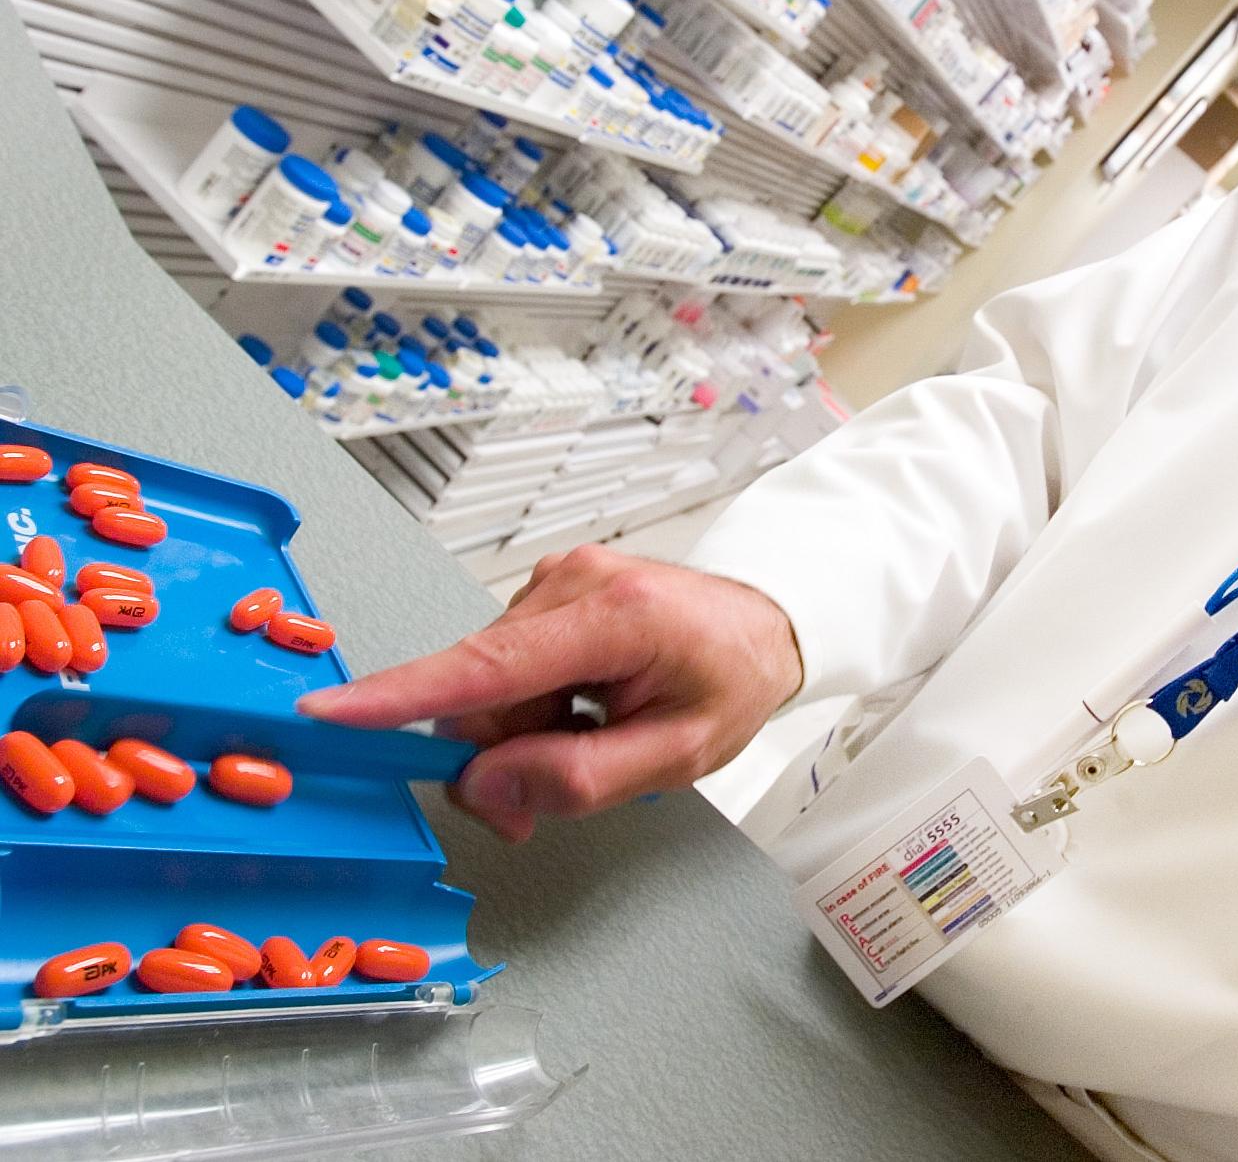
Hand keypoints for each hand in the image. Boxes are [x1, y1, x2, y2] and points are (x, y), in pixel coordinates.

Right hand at [296, 543, 804, 841]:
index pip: (489, 664)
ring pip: (488, 686)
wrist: (769, 618)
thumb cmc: (732, 679)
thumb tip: (485, 784)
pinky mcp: (549, 587)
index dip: (404, 695)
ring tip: (596, 732)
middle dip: (501, 756)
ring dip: (523, 731)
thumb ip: (578, 777)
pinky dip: (532, 702)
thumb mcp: (677, 755)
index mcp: (614, 617)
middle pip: (480, 692)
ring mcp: (557, 579)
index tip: (332, 713)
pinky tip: (584, 703)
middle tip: (553, 795)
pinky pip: (506, 666)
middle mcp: (574, 582)